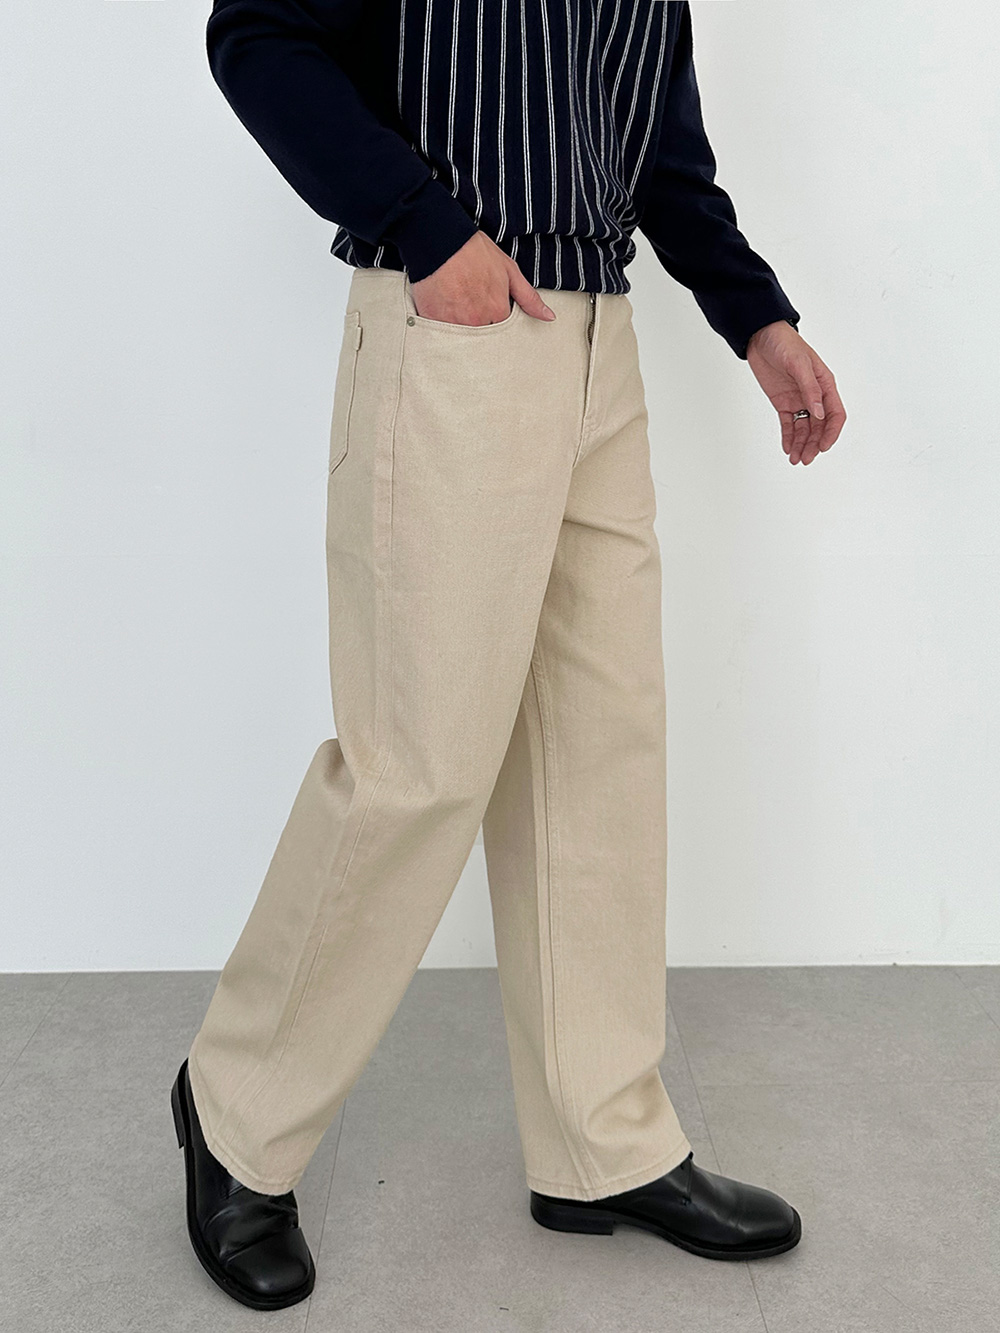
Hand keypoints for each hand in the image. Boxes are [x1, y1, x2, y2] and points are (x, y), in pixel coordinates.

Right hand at [410, 232, 556, 325]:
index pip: (503, 332)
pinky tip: (443, 305)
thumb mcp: (509, 270)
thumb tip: (549, 317)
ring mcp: (454, 324)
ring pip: (462, 338)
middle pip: (482, 338)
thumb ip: (529, 298)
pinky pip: (441, 333)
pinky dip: (442, 323)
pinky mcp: (433, 321)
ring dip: (460, 325)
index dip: (496, 320)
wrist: (441, 240)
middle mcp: (477, 322)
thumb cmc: (475, 251)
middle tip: (471, 303)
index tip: (489, 307)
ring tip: (457, 302)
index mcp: (497, 312)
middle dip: (479, 326)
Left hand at [746, 321, 845, 464]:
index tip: (822, 446)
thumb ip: (810, 389)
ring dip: (801, 444)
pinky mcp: (783, 403)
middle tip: (805, 459)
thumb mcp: (799, 364)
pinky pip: (789, 424)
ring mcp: (798, 400)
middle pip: (819, 426)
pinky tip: (787, 449)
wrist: (761, 337)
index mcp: (825, 384)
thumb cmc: (784, 343)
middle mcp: (814, 395)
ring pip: (804, 428)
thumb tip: (819, 413)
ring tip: (795, 459)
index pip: (835, 414)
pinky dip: (788, 437)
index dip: (831, 432)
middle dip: (813, 444)